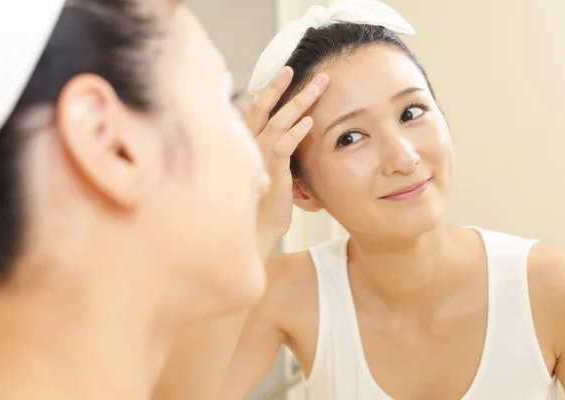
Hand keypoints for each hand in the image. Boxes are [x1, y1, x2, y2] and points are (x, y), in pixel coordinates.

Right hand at [242, 67, 328, 241]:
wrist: (254, 234)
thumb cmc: (259, 204)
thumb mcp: (259, 171)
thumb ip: (260, 144)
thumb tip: (251, 116)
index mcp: (246, 146)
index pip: (255, 111)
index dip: (270, 92)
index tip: (286, 74)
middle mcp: (248, 148)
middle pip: (262, 109)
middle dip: (279, 87)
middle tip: (293, 68)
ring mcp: (258, 159)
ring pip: (276, 122)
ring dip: (299, 102)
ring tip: (318, 87)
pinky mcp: (270, 172)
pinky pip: (283, 147)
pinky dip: (296, 132)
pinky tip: (310, 121)